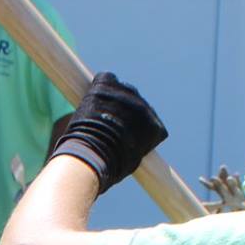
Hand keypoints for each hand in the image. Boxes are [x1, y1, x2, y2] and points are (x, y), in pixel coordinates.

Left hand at [51, 72, 167, 193]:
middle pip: (136, 103)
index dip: (134, 125)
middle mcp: (145, 107)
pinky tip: (91, 98)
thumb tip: (130, 150)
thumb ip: (134, 149)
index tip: (124, 132)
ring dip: (111, 99)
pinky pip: (106, 79)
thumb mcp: (129, 163)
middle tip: (106, 123)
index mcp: (154, 128)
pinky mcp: (107, 84)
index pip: (149, 121)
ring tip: (96, 113)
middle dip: (123, 111)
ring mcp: (126, 94)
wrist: (91, 154)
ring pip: (121, 90)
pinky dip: (99, 87)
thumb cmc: (108, 166)